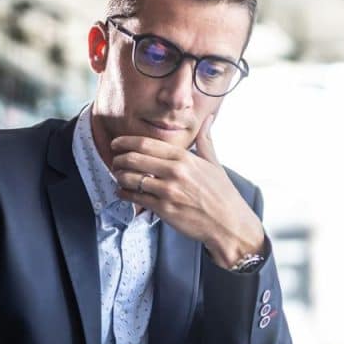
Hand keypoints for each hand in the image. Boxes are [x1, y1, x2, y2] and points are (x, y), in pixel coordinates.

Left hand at [111, 114, 264, 268]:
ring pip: (131, 178)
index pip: (146, 143)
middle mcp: (174, 171)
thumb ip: (205, 141)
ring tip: (118, 176)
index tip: (117, 143)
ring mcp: (168, 191)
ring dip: (119, 176)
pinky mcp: (164, 209)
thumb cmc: (222, 195)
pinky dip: (124, 193)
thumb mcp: (215, 164)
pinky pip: (136, 198)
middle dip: (118, 158)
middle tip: (115, 160)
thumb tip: (208, 119)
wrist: (229, 224)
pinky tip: (122, 191)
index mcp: (184, 157)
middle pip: (134, 158)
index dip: (126, 142)